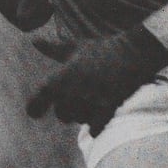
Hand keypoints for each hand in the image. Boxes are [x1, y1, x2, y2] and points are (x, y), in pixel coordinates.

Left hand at [26, 24, 167, 135]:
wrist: (134, 52)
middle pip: (62, 115)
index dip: (35, 109)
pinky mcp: (107, 108)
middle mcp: (72, 92)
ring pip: (79, 120)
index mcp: (60, 78)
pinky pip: (95, 128)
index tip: (37, 112)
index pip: (35, 103)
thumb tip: (33, 40)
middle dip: (68, 108)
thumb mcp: (76, 47)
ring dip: (84, 113)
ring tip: (94, 99)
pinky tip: (102, 112)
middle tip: (80, 96)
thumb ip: (52, 48)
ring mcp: (90, 101)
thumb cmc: (102, 49)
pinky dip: (97, 124)